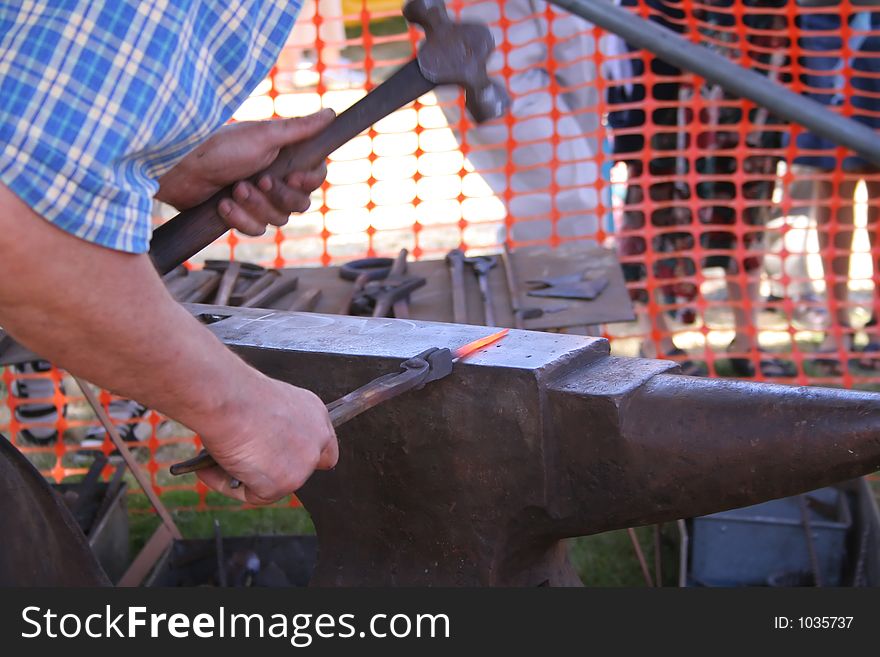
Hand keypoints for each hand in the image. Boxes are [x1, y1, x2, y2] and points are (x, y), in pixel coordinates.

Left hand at [156, 109, 335, 235]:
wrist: (180, 169)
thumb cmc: (219, 147)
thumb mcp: (264, 135)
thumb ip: (300, 128)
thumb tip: (332, 112)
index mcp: (284, 158)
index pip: (315, 178)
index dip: (308, 182)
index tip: (293, 177)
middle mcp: (275, 179)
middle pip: (299, 204)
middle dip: (277, 196)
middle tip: (258, 180)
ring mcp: (258, 200)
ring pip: (278, 219)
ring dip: (255, 205)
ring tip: (235, 189)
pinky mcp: (241, 216)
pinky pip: (256, 230)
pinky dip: (240, 219)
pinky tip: (223, 205)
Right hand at [195, 375, 338, 504]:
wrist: (226, 398)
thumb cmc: (236, 393)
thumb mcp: (265, 405)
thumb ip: (273, 429)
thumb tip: (256, 448)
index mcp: (315, 414)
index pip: (322, 447)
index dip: (297, 457)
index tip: (275, 461)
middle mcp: (317, 439)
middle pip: (298, 470)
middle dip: (270, 471)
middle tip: (238, 462)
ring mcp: (304, 464)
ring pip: (273, 485)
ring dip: (245, 477)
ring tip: (216, 461)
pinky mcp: (284, 483)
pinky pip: (252, 495)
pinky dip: (227, 484)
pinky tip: (211, 468)